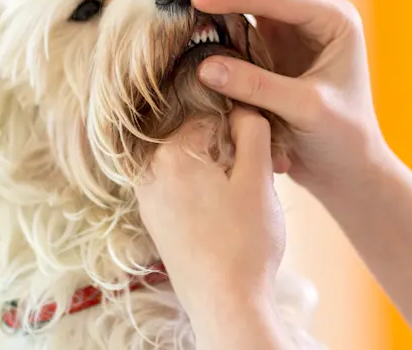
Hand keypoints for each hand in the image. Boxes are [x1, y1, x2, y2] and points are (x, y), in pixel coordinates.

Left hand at [136, 107, 290, 347]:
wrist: (223, 304)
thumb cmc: (245, 242)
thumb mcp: (258, 179)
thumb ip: (252, 131)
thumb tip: (242, 108)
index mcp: (172, 152)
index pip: (214, 118)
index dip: (244, 134)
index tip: (263, 158)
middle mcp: (150, 170)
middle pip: (199, 141)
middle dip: (230, 154)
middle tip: (259, 180)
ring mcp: (148, 196)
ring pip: (190, 164)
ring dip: (218, 173)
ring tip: (242, 201)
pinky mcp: (153, 218)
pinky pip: (179, 187)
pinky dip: (202, 191)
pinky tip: (222, 214)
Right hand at [192, 0, 392, 189]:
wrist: (346, 166)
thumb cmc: (341, 137)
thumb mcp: (304, 110)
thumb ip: (256, 86)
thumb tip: (204, 65)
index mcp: (333, 19)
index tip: (200, 2)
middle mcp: (313, 13)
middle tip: (208, 0)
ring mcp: (289, 26)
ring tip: (201, 15)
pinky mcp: (270, 44)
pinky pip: (242, 13)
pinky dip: (222, 15)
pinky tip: (206, 33)